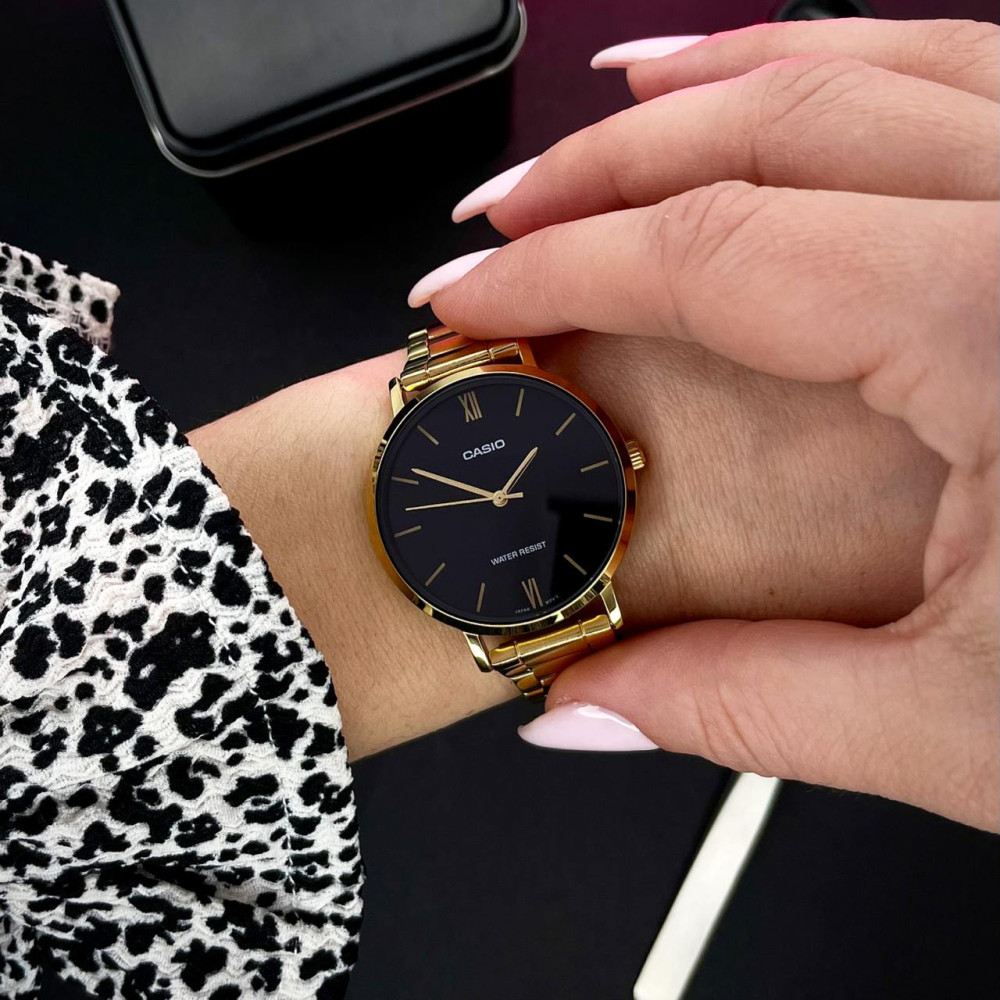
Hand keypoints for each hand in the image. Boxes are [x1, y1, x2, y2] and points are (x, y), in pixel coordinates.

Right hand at [413, 19, 998, 827]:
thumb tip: (588, 708)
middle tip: (502, 212)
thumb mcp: (971, 731)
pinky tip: (791, 84)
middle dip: (605, 163)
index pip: (711, 251)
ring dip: (721, 77)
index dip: (559, 272)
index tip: (470, 300)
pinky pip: (973, 75)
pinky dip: (853, 66)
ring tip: (613, 109)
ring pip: (880, 56)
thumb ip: (745, 707)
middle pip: (775, 121)